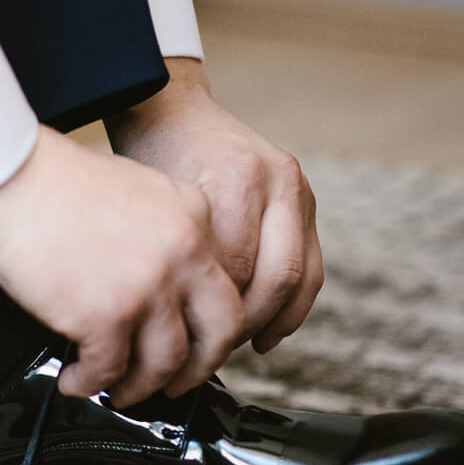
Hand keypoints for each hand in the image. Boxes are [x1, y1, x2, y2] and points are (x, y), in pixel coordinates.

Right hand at [0, 126, 244, 404]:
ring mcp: (148, 287)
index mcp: (194, 216)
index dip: (208, 323)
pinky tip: (75, 380)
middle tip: (176, 382)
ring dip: (141, 387)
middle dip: (199, 368)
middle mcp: (183, 252)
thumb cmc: (51, 181)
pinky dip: (90, 383)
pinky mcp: (105, 316)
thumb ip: (161, 234)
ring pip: (167, 362)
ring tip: (118, 390)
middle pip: (220, 329)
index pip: (226, 283)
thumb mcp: (135, 190)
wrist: (7, 174)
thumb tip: (154, 287)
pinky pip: (108, 370)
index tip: (190, 340)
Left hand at [106, 58, 322, 352]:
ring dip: (269, 322)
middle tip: (204, 354)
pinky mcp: (307, 200)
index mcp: (238, 177)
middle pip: (274, 277)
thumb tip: (168, 324)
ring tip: (233, 348)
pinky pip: (311, 267)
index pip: (233, 269)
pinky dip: (291, 307)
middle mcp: (278, 180)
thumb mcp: (152, 201)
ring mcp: (298, 189)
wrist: (174, 110)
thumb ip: (174, 252)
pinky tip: (264, 336)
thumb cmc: (151, 158)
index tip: (180, 342)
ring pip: (300, 277)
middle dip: (241, 325)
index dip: (208, 313)